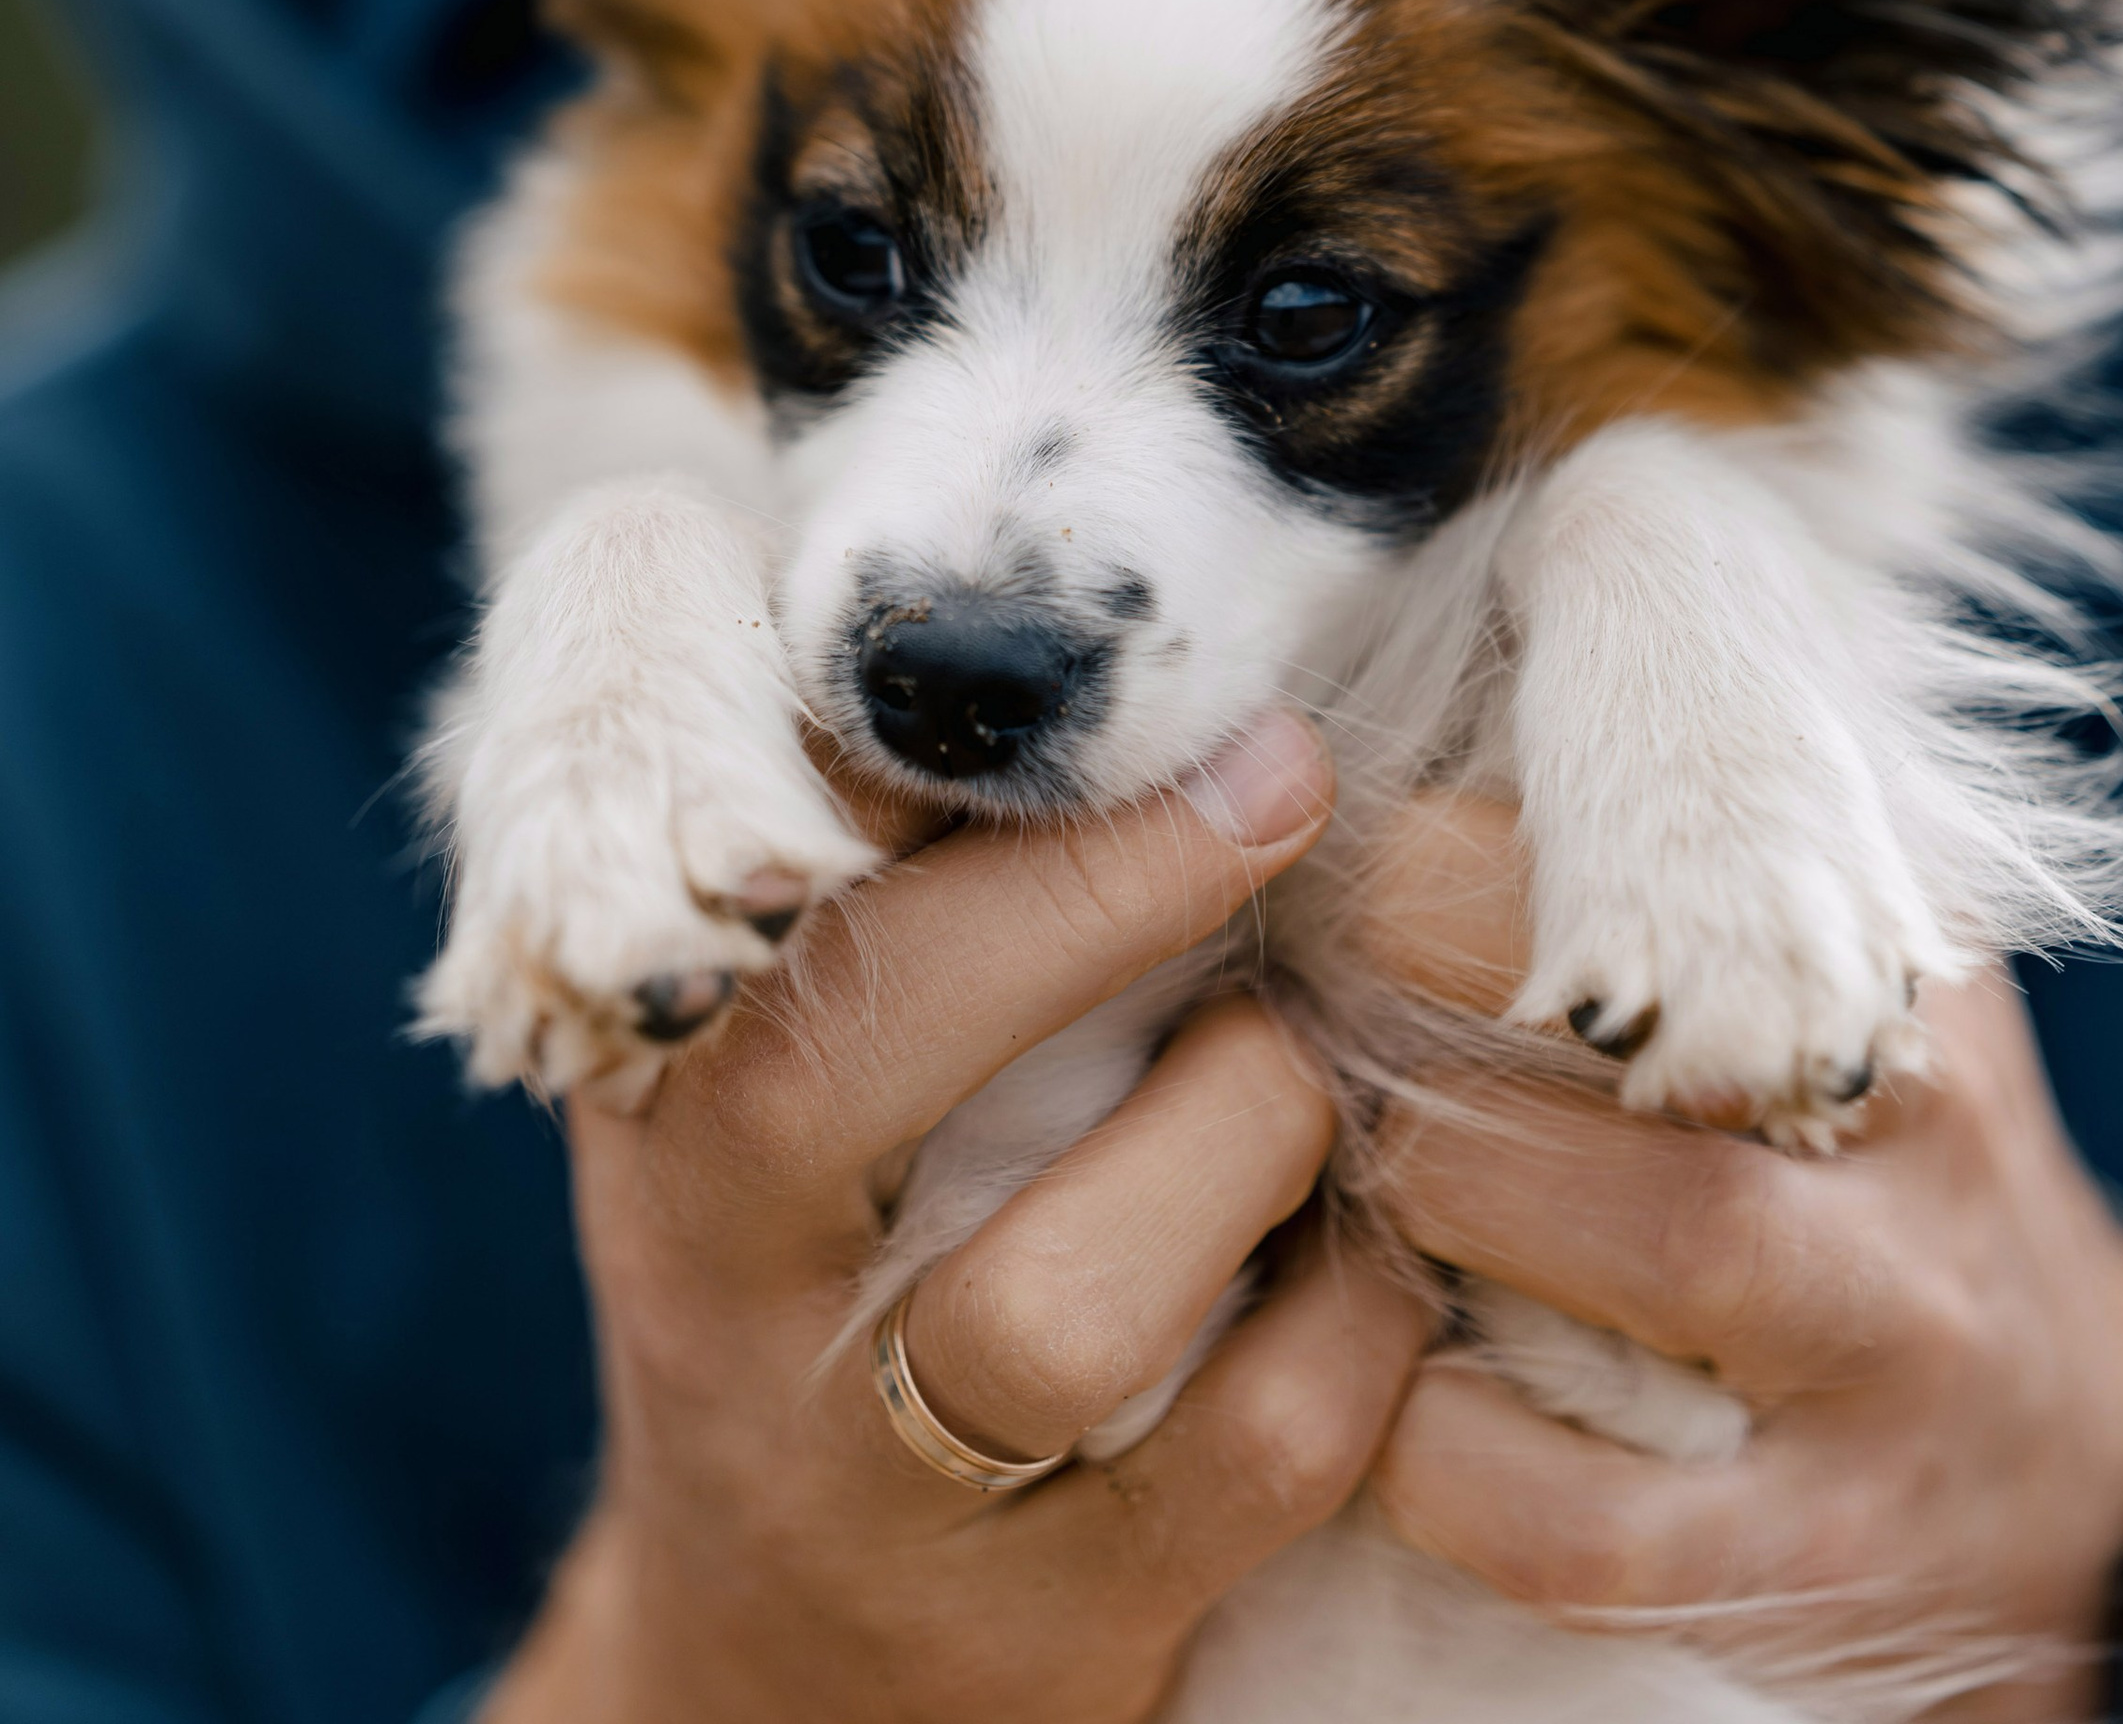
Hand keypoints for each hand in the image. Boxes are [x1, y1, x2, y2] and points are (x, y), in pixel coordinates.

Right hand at [482, 709, 1426, 1723]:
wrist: (772, 1675)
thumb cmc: (830, 1254)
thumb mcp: (790, 1041)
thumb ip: (888, 831)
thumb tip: (1069, 602)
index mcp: (662, 1062)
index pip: (715, 838)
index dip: (895, 728)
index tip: (1100, 656)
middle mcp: (714, 1260)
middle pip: (842, 1042)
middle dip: (1090, 889)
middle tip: (1279, 778)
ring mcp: (860, 1471)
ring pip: (1063, 1299)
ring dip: (1243, 1141)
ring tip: (1295, 1076)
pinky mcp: (1031, 1630)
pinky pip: (1244, 1460)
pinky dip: (1355, 1334)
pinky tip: (1364, 1260)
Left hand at [1362, 794, 2122, 1718]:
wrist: (2078, 1457)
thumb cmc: (1880, 1166)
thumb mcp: (1845, 980)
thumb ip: (1687, 871)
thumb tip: (1433, 764)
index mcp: (1898, 972)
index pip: (1687, 850)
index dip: (1470, 862)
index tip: (1347, 880)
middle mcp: (1918, 1150)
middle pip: (1685, 1036)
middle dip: (1449, 1023)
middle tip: (1315, 1038)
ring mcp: (1878, 1364)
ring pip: (1663, 1245)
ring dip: (1451, 1214)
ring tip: (1351, 1200)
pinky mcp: (1803, 1560)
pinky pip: (1590, 1521)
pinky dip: (1451, 1457)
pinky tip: (1406, 1398)